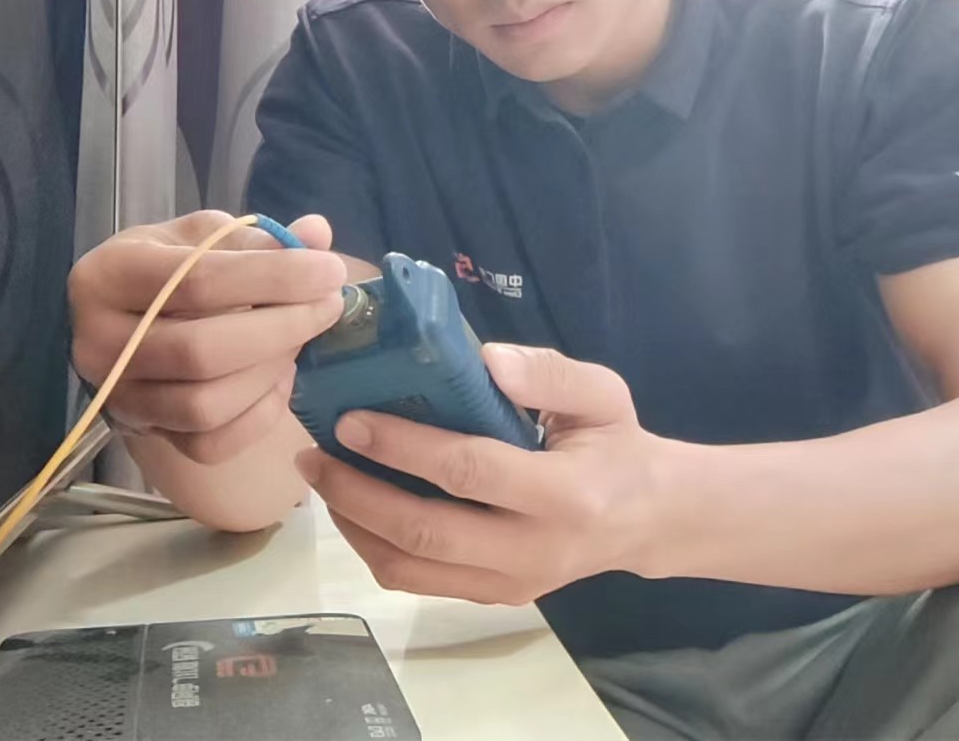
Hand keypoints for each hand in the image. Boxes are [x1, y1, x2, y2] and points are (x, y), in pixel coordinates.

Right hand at [68, 211, 346, 466]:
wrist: (128, 315)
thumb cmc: (170, 265)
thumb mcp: (203, 236)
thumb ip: (259, 239)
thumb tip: (316, 233)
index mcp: (106, 276)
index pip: (199, 280)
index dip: (274, 278)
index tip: (330, 271)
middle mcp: (98, 343)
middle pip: (201, 350)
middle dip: (281, 329)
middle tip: (327, 307)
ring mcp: (117, 397)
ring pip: (205, 405)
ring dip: (270, 372)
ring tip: (300, 339)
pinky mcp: (143, 434)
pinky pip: (209, 444)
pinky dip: (258, 415)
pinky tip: (278, 378)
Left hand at [297, 344, 670, 604]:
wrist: (645, 519)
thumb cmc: (614, 445)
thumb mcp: (602, 394)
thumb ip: (548, 373)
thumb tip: (485, 360)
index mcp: (564, 496)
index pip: (468, 472)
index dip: (403, 447)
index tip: (351, 419)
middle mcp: (532, 552)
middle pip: (424, 533)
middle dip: (357, 492)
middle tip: (313, 453)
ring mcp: (509, 586)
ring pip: (409, 569)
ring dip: (353, 525)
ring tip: (322, 477)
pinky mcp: (491, 599)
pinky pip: (417, 581)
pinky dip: (373, 545)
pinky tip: (354, 504)